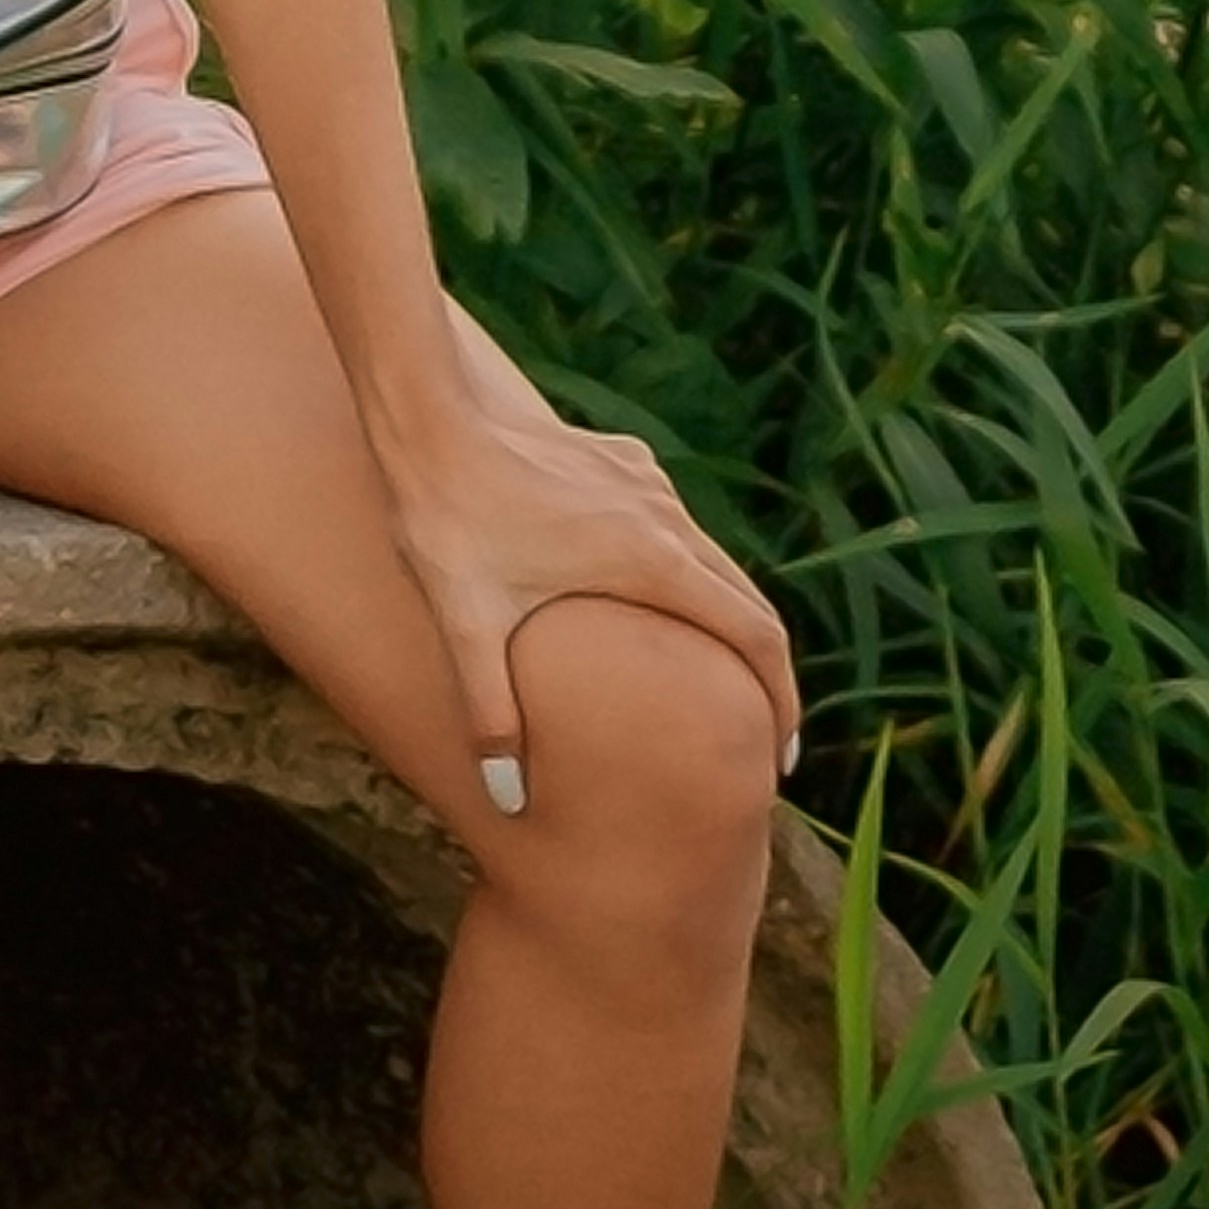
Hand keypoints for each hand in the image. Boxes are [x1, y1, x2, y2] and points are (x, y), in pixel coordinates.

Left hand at [371, 305, 800, 823]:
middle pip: (748, 601)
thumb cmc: (446, 517)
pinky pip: (674, 528)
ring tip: (713, 679)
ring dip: (725, 621)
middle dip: (764, 672)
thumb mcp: (466, 625)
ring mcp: (646, 482)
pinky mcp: (621, 462)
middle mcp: (665, 516)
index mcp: (650, 560)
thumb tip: (508, 800)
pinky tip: (649, 604)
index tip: (782, 757)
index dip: (780, 701)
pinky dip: (688, 578)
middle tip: (761, 738)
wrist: (426, 408)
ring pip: (712, 561)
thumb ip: (492, 714)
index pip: (754, 637)